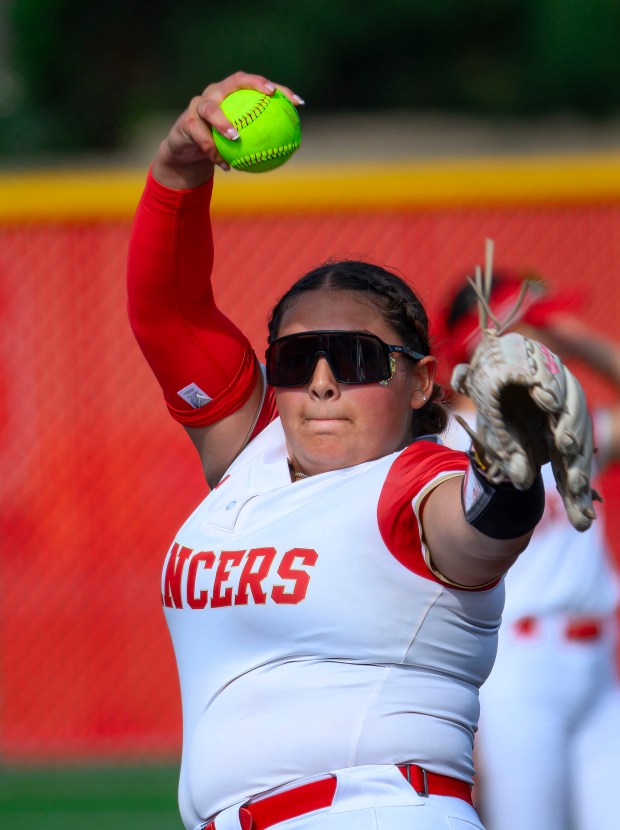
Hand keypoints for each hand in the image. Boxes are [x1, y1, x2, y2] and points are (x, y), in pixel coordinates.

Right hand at [152, 71, 303, 189]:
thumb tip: (291, 149)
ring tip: (235, 136)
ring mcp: (199, 105)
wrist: (188, 153)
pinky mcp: (186, 123)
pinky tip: (225, 166)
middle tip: (269, 95)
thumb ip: (259, 140)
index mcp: (232, 94)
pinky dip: (213, 152)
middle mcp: (216, 93)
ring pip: (210, 109)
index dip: (277, 88)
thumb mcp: (241, 143)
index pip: (256, 86)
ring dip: (223, 122)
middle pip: (234, 82)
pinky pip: (201, 137)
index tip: (296, 100)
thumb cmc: (220, 146)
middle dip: (253, 84)